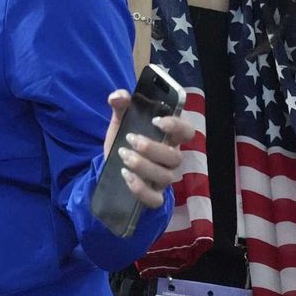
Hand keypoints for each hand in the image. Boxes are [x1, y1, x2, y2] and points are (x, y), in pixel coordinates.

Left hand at [104, 89, 191, 207]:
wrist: (109, 165)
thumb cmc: (123, 141)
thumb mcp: (120, 122)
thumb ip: (120, 106)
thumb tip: (118, 96)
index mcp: (167, 138)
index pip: (186, 132)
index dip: (177, 126)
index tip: (157, 121)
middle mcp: (169, 159)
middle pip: (175, 157)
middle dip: (152, 148)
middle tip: (129, 139)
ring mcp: (162, 179)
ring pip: (165, 176)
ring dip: (143, 165)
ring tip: (123, 155)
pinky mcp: (151, 195)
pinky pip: (155, 199)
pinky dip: (141, 189)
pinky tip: (125, 175)